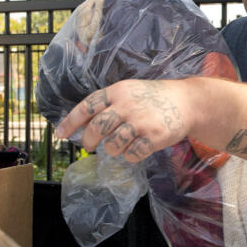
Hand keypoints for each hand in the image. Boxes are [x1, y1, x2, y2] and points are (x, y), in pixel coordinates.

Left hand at [54, 79, 189, 161]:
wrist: (186, 101)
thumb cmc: (154, 98)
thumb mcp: (129, 91)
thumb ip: (110, 104)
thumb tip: (85, 125)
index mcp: (116, 92)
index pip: (87, 107)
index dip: (70, 122)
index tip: (60, 135)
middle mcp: (126, 105)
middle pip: (97, 128)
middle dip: (89, 141)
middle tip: (90, 146)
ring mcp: (140, 121)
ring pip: (113, 145)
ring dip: (112, 150)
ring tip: (119, 146)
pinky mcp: (153, 136)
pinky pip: (132, 154)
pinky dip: (130, 155)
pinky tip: (136, 149)